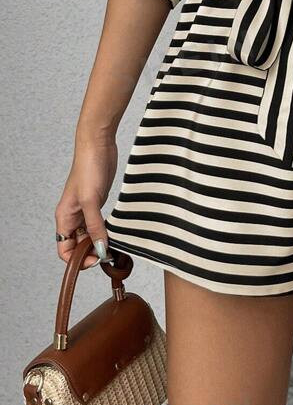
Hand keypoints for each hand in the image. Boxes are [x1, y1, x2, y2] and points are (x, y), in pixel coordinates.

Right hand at [55, 134, 117, 268]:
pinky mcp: (97, 203)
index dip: (78, 259)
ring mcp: (85, 210)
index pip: (65, 250)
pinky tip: (116, 233)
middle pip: (78, 245)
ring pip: (89, 235)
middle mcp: (72, 216)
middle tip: (109, 254)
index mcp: (64, 217)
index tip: (96, 259)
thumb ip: (95, 226)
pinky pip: (99, 224)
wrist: (98, 145)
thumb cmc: (88, 168)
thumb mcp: (91, 200)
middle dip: (91, 252)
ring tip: (115, 245)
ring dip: (100, 242)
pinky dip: (106, 230)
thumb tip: (100, 248)